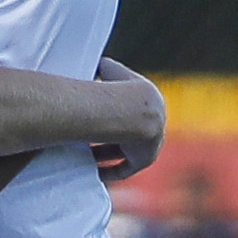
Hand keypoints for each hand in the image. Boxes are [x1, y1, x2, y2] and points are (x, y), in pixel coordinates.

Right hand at [92, 57, 165, 182]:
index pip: (130, 107)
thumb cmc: (117, 86)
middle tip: (83, 138)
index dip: (111, 112)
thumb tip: (94, 65)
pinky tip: (93, 172)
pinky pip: (125, 168)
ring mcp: (153, 143)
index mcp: (150, 100)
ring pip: (125, 151)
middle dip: (107, 135)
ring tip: (82, 157)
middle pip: (128, 132)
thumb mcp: (108, 68)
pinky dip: (109, 171)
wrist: (131, 109)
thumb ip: (103, 68)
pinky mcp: (146, 159)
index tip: (94, 115)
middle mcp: (155, 122)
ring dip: (105, 154)